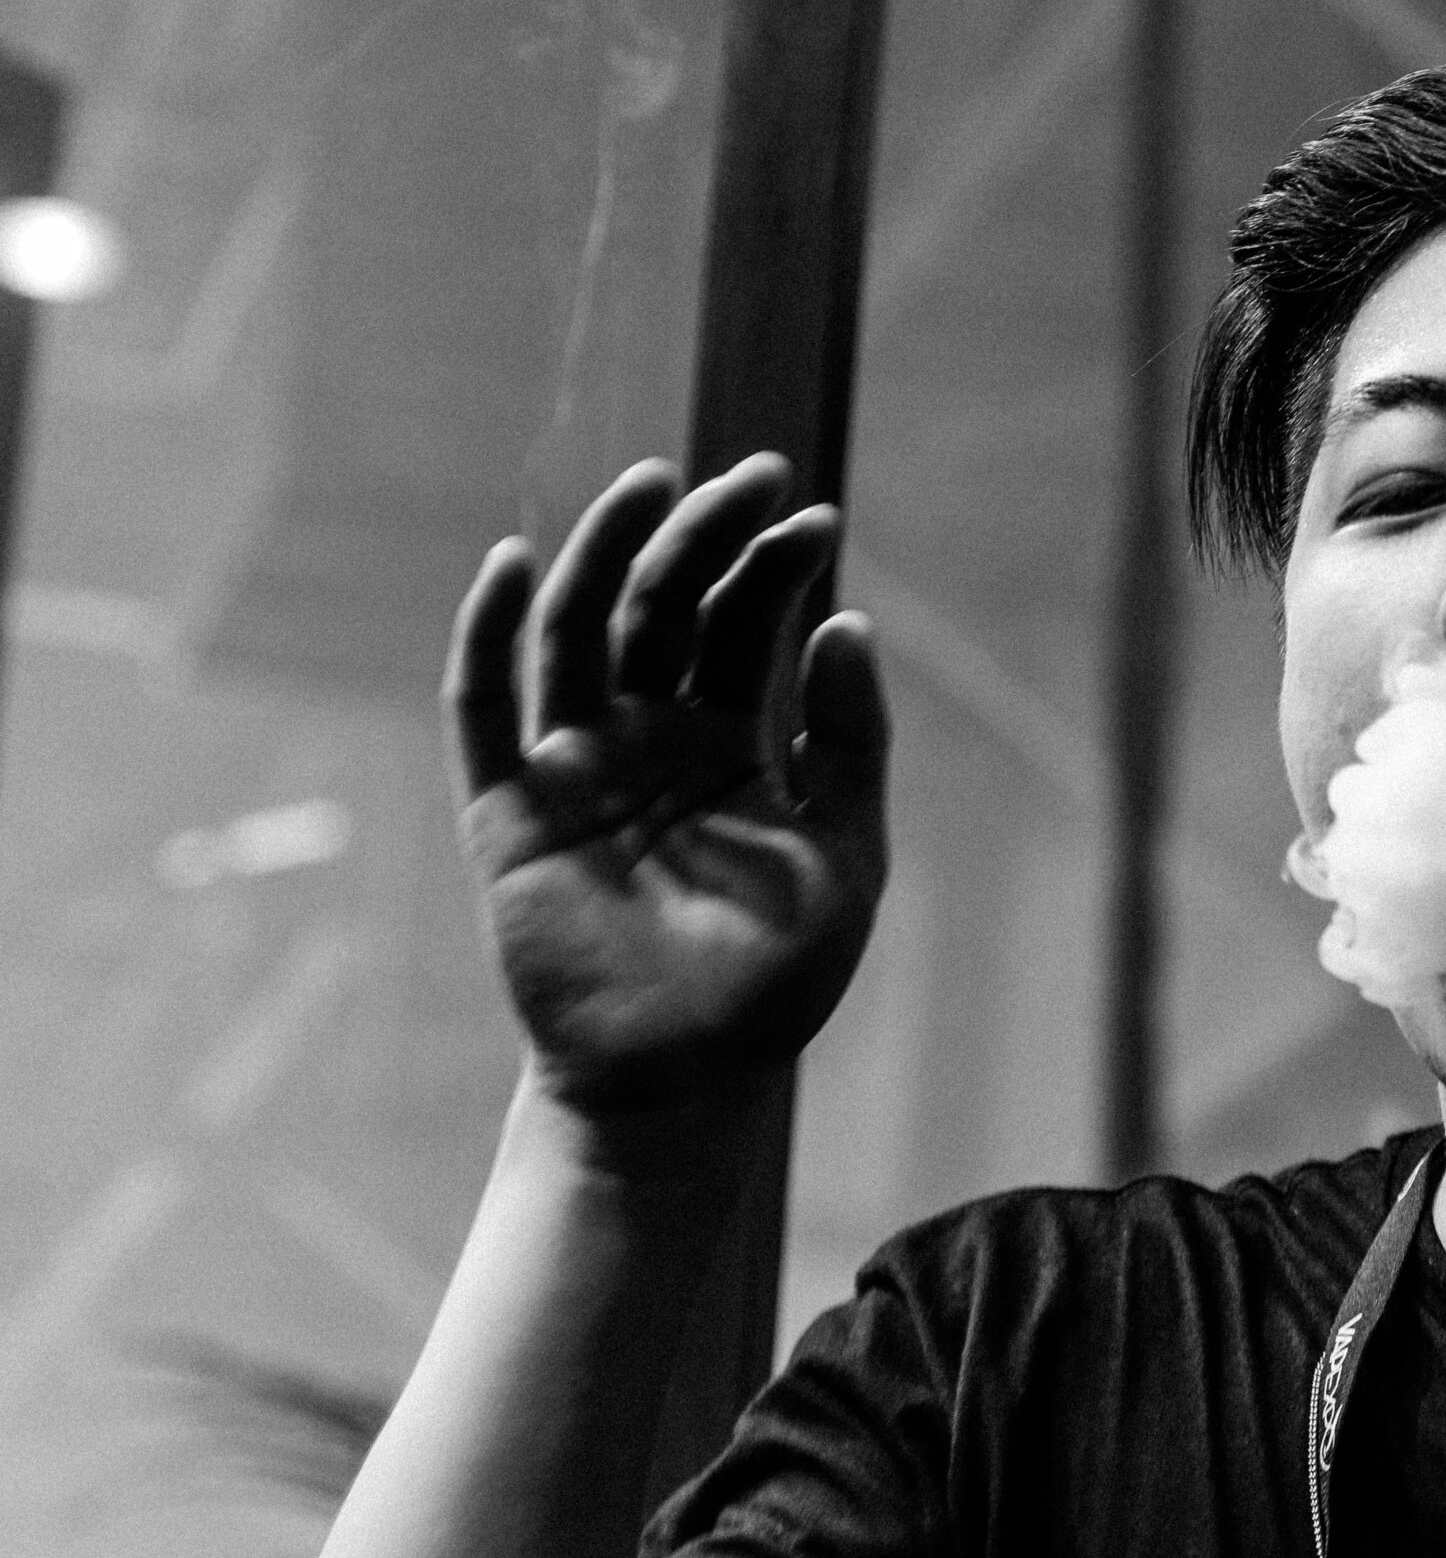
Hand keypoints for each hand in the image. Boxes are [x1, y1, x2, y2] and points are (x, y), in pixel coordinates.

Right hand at [444, 453, 888, 1119]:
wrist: (688, 1082)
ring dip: (605, 551)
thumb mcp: (846, 856)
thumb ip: (849, 746)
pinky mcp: (509, 811)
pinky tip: (516, 565)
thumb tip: (848, 625)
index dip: (775, 566)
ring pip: (579, 632)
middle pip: (663, 606)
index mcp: (728, 743)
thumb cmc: (774, 981)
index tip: (819, 520)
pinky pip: (484, 708)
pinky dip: (490, 634)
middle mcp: (648, 739)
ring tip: (652, 481)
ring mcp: (576, 768)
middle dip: (704, 534)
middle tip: (754, 475)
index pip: (742, 623)